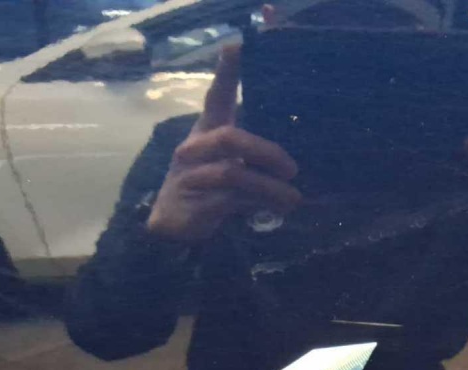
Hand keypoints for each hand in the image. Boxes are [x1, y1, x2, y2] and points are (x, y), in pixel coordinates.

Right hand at [147, 45, 300, 241]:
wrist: (173, 227)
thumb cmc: (208, 190)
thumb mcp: (230, 167)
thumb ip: (253, 158)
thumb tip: (293, 161)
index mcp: (206, 134)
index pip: (216, 98)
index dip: (226, 73)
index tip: (237, 45)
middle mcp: (195, 149)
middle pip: (230, 137)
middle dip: (267, 152)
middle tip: (292, 170)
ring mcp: (191, 176)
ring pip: (233, 172)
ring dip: (270, 187)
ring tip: (294, 198)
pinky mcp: (195, 205)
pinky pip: (231, 200)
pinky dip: (259, 204)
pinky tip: (276, 210)